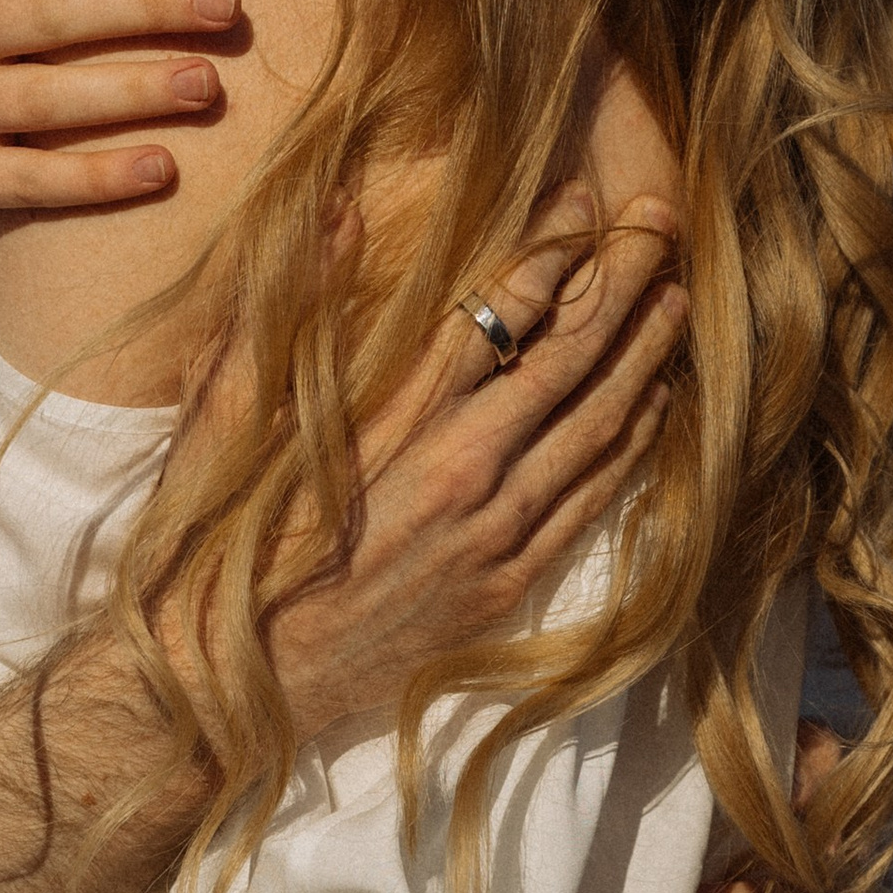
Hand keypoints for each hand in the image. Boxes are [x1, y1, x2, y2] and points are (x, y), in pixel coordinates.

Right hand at [259, 190, 686, 738]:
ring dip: (643, 356)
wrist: (234, 692)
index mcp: (392, 428)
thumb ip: (282, 316)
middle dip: (621, 283)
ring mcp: (493, 536)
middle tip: (663, 220)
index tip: (580, 200)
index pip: (493, 316)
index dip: (546, 253)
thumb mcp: (224, 424)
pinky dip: (631, 443)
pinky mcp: (506, 586)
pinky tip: (655, 403)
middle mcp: (459, 476)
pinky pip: (592, 501)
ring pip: (596, 428)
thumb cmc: (214, 555)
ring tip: (678, 293)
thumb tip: (333, 213)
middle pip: (567, 360)